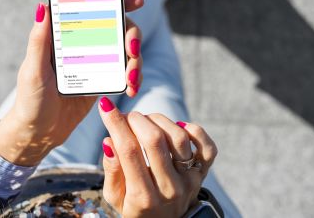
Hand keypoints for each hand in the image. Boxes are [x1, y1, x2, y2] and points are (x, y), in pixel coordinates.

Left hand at [0, 0, 143, 165]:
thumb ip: (39, 40)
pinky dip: (133, 77)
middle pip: (118, 27)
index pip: (93, 9)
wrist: (39, 133)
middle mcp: (83, 43)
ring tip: (132, 80)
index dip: (117, 1)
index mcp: (65, 35)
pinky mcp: (103, 80)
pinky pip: (125, 72)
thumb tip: (44, 6)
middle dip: (132, 35)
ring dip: (136, 61)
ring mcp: (95, 61)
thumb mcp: (33, 70)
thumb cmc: (30, 100)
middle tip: (133, 50)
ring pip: (126, 50)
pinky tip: (131, 88)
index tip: (137, 1)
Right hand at [98, 97, 217, 217]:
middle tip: (127, 117)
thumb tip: (109, 141)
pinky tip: (177, 126)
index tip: (106, 106)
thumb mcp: (115, 197)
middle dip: (135, 119)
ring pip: (178, 137)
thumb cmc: (136, 208)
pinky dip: (194, 130)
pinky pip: (207, 147)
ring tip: (146, 122)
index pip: (129, 151)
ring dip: (158, 120)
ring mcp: (189, 180)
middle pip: (154, 140)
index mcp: (143, 196)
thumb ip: (112, 170)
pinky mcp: (202, 173)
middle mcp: (169, 188)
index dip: (115, 124)